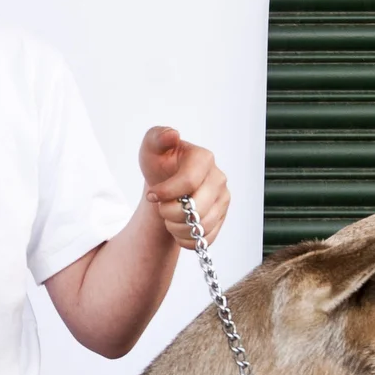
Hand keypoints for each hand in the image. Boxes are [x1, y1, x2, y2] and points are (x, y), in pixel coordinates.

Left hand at [139, 126, 229, 250]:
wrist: (167, 183)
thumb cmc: (160, 164)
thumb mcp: (152, 148)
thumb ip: (157, 137)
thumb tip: (172, 134)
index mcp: (204, 158)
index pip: (189, 181)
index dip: (167, 193)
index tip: (151, 196)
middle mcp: (218, 178)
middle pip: (197, 207)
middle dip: (171, 213)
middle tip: (161, 208)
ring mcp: (223, 198)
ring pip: (202, 225)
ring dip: (177, 228)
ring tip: (168, 218)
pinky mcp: (222, 217)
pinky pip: (207, 238)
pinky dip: (187, 240)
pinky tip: (177, 229)